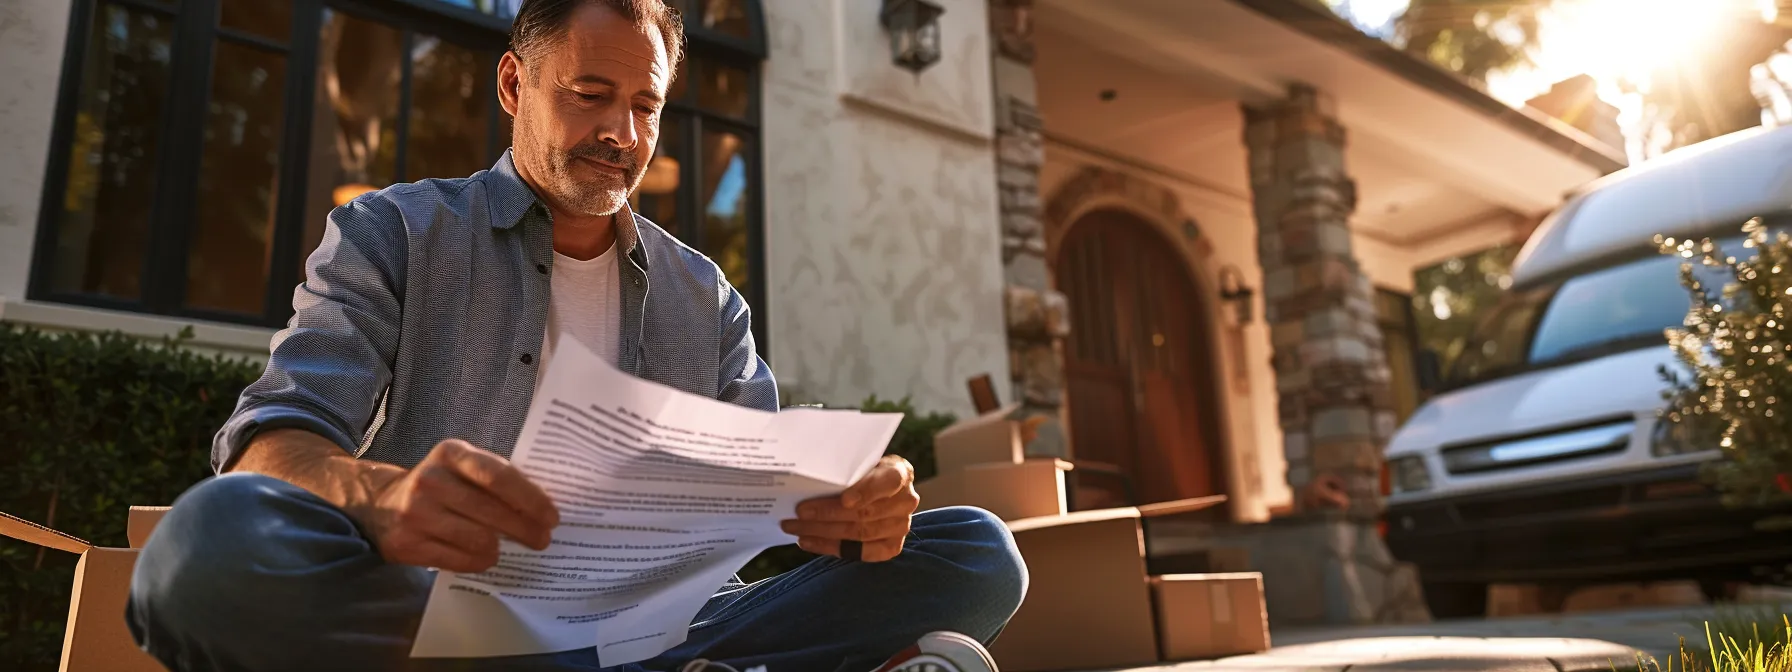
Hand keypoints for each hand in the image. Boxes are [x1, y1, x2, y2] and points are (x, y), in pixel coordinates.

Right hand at [350, 439, 559, 572]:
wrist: (379, 504)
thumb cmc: (439, 485)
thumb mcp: (460, 467)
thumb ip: (495, 478)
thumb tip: (542, 508)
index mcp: (451, 454)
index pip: (499, 476)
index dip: (531, 499)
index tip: (552, 516)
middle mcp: (431, 480)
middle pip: (492, 512)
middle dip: (525, 529)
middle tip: (543, 539)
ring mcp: (415, 514)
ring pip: (478, 540)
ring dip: (501, 548)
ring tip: (509, 548)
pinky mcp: (407, 544)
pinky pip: (458, 560)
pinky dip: (479, 562)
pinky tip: (486, 557)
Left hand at [780, 455, 918, 562]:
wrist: (880, 489)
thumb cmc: (864, 472)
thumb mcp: (861, 462)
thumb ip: (846, 470)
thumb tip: (808, 480)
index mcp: (900, 473)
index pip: (889, 482)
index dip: (867, 492)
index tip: (844, 500)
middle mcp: (906, 501)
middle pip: (866, 513)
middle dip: (828, 514)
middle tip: (799, 512)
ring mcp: (901, 526)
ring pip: (859, 534)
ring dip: (823, 532)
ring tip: (796, 528)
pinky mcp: (892, 547)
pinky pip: (860, 552)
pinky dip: (831, 547)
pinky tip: (808, 542)